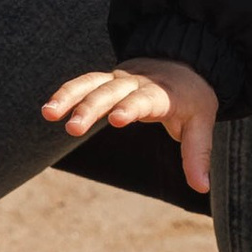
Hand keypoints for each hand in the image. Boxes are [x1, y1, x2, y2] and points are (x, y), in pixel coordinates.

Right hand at [42, 57, 221, 198]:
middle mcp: (137, 82)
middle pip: (111, 92)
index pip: (145, 99)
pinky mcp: (107, 80)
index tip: (116, 119)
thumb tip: (201, 189)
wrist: (183, 62)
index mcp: (162, 93)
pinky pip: (84, 83)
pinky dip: (66, 93)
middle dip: (91, 108)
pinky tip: (49, 109)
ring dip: (69, 97)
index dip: (131, 108)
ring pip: (91, 83)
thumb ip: (197, 155)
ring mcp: (119, 79)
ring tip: (48, 113)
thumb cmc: (192, 98)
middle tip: (73, 128)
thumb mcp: (202, 123)